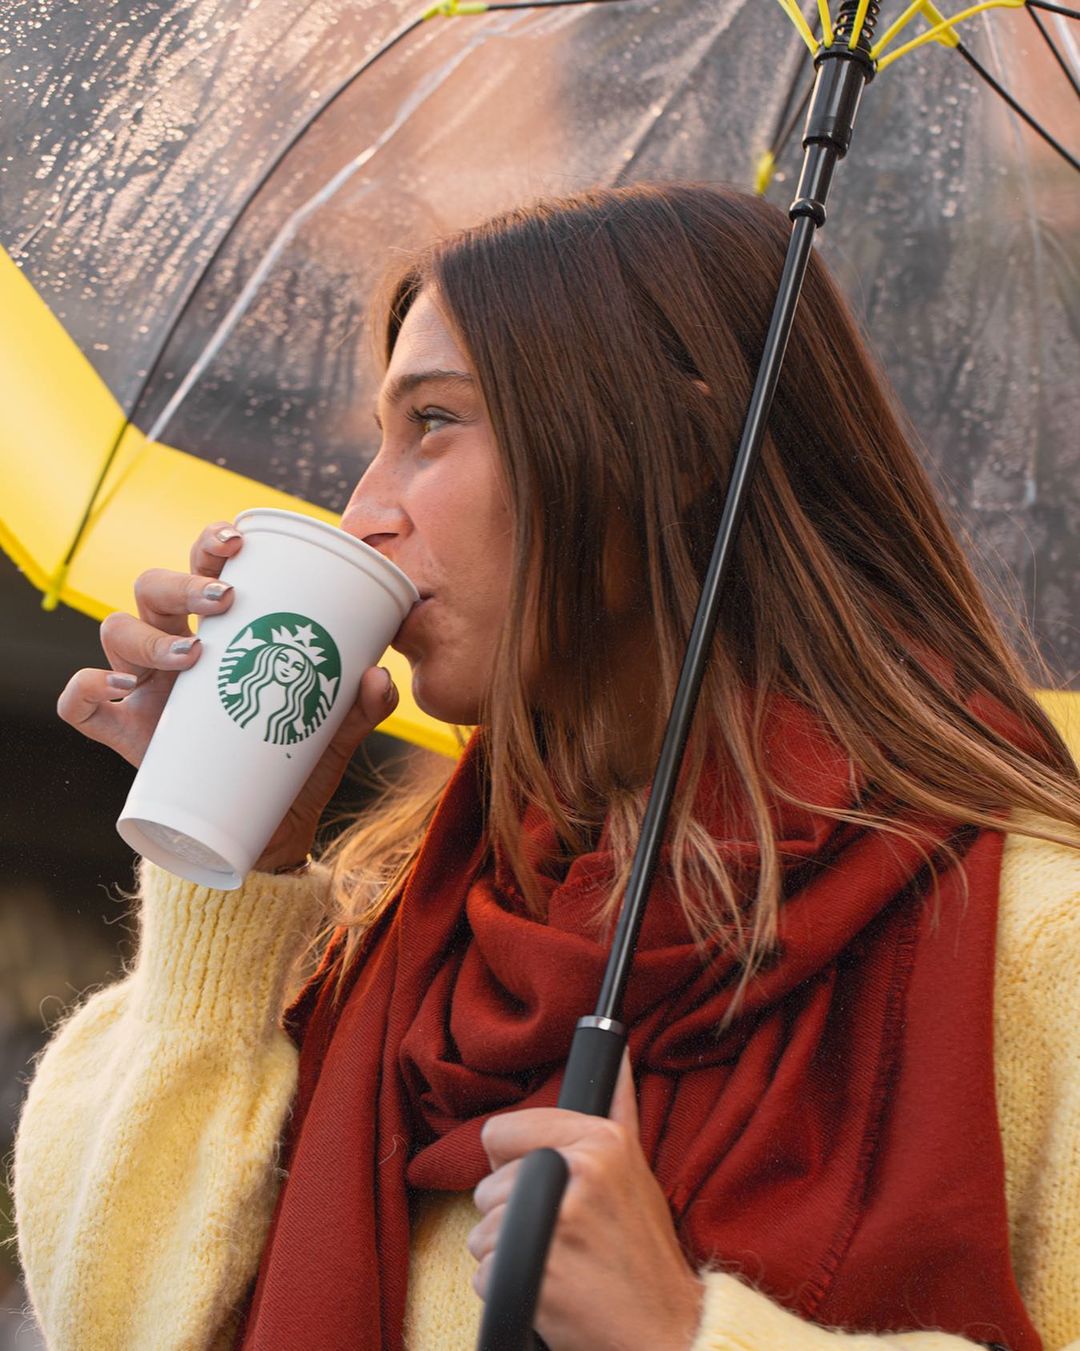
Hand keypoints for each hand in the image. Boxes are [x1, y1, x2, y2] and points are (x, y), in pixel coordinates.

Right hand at [56, 520, 399, 865]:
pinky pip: (78, 702)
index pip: (203, 566)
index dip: (211, 543)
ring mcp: (141, 688)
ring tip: (192, 655)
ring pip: (115, 631)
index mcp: (218, 632)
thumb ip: (359, 706)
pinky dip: (84, 689)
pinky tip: (118, 691)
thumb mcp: (332, 734)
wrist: (266, 832)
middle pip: (153, 587)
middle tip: (226, 599)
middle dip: (184, 581)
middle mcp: (172, 647)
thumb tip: (378, 674)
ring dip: (147, 635)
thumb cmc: (291, 763)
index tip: (240, 541)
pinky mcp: (123, 733)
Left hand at [470, 1052, 703, 1350]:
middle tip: (563, 1235)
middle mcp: (578, 1171)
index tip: (543, 1186)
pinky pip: (484, 1277)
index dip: (513, 1164)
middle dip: (511, 1218)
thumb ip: (617, 1109)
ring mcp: (557, 1221)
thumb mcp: (636, 1170)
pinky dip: (508, 1290)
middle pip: (487, 1188)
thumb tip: (618, 1052)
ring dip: (508, 1256)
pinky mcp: (536, 1270)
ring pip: (481, 1234)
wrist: (667, 1331)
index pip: (499, 1133)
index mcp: (600, 1140)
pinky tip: (551, 1291)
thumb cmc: (644, 1253)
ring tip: (560, 1263)